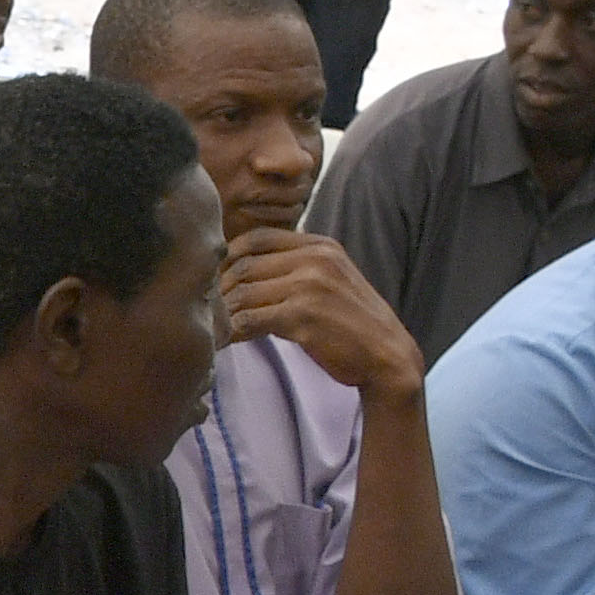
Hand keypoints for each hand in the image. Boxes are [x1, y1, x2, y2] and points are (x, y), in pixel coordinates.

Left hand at [218, 226, 420, 402]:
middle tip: (207, 310)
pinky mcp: (303, 316)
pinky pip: (250, 319)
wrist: (386, 355)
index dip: (228, 258)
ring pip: (242, 292)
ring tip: (213, 328)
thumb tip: (244, 271)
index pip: (256, 238)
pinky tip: (227, 342)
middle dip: (219, 289)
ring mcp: (309, 285)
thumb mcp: (330, 280)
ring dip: (222, 314)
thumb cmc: (352, 323)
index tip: (217, 281)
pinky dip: (232, 333)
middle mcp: (314, 258)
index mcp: (319, 245)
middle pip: (244, 264)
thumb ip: (297, 268)